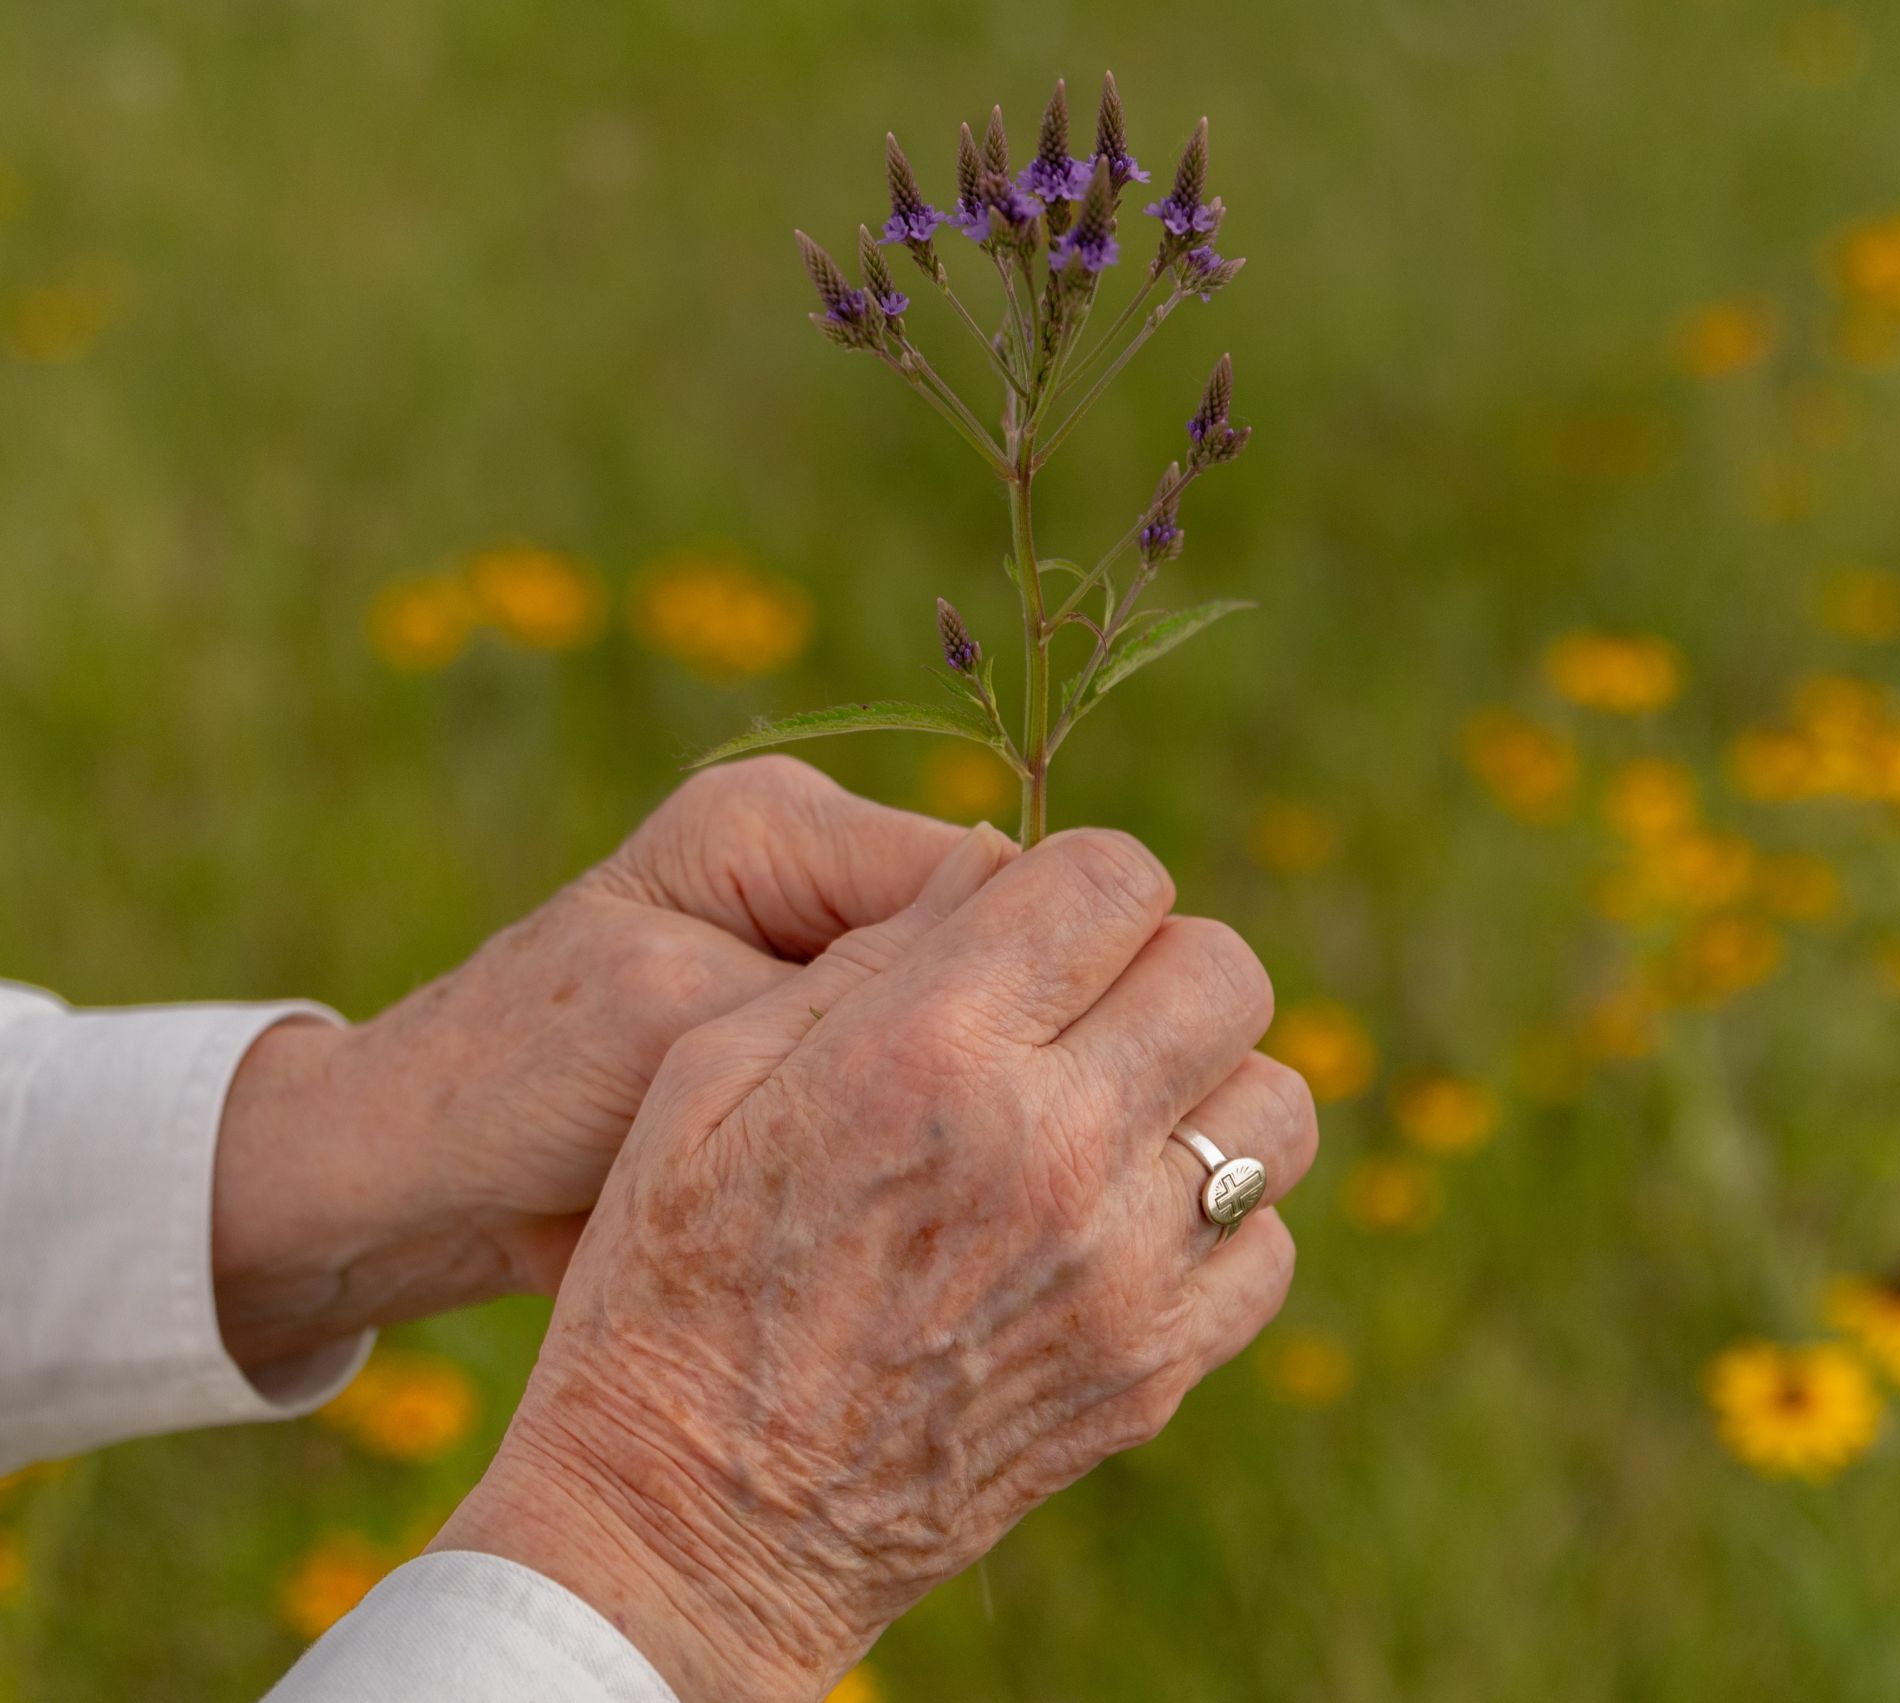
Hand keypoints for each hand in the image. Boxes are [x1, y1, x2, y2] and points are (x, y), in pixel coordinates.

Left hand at [211, 758, 968, 1370]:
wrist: (421, 1187)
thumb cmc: (513, 1084)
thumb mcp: (668, 1014)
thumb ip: (829, 977)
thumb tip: (1003, 957)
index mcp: (778, 823)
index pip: (984, 871)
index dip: (1040, 972)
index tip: (1069, 1083)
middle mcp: (818, 875)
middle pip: (995, 948)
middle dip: (1013, 1043)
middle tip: (1030, 1160)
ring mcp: (825, 967)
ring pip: (974, 1030)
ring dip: (978, 1107)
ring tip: (987, 1195)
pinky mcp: (823, 1054)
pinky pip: (928, 1088)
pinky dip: (941, 1148)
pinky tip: (957, 1209)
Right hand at [430, 827, 1317, 1701]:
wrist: (692, 1521)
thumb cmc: (674, 1274)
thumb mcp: (713, 1071)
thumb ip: (874, 952)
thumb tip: (1002, 865)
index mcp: (929, 1052)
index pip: (1115, 881)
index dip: (1087, 883)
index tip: (1051, 924)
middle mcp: (1048, 1151)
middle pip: (1224, 975)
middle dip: (1163, 966)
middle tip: (1093, 1011)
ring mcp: (1118, 1273)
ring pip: (1277, 1107)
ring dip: (1211, 1089)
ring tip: (1122, 1117)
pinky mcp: (1151, 1371)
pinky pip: (1269, 1245)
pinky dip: (1217, 1223)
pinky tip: (1123, 1230)